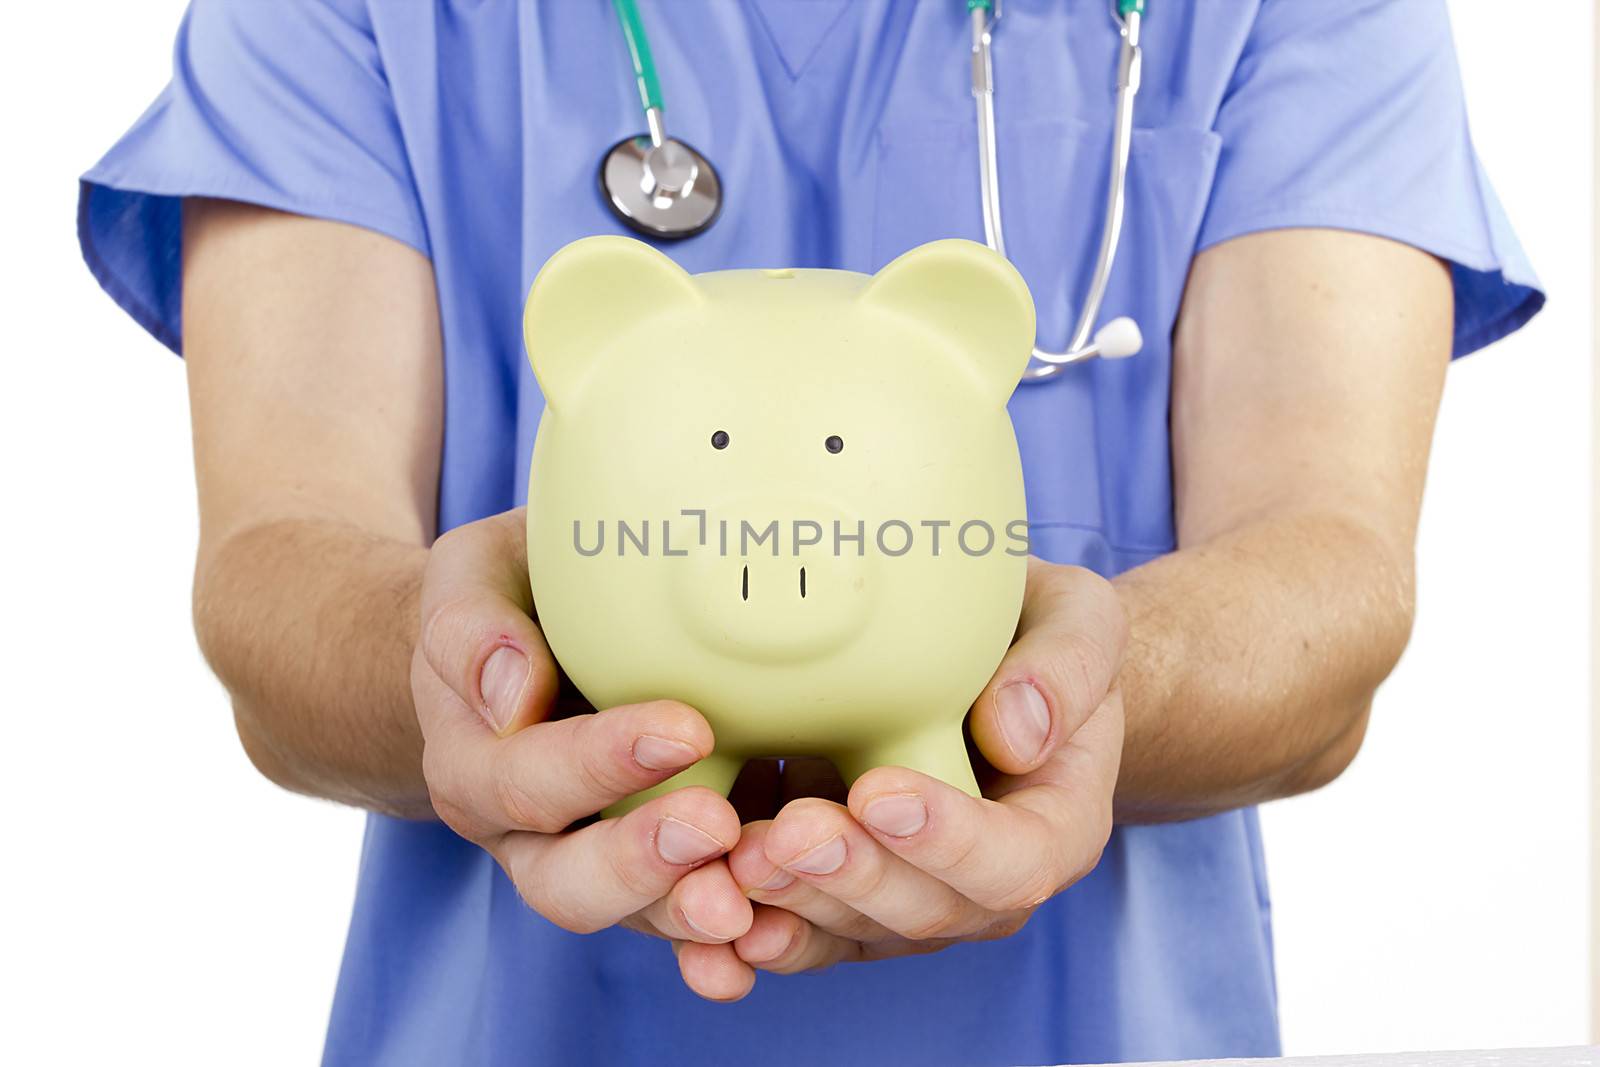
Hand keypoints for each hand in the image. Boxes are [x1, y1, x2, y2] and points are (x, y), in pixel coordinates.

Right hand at [412, 509, 755, 997]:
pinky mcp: (660, 873)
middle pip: (566, 882)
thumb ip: (474, 629)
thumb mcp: (475, 577)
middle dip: (642, 861)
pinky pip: (687, 926)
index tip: (686, 729)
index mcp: (473, 762)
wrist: (530, 633)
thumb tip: (511, 690)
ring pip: (635, 915)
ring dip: (692, 914)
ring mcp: (594, 863)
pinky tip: (777, 936)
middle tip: (716, 829)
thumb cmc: (512, 589)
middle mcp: (524, 835)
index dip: (599, 764)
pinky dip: (729, 942)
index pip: (525, 779)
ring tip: (752, 904)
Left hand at [722, 559, 1125, 974]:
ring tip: (728, 862)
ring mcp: (905, 897)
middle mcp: (980, 885)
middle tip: (786, 832)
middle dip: (849, 876)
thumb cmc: (1037, 636)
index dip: (948, 841)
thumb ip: (1066, 668)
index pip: (1013, 863)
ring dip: (787, 903)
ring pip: (847, 929)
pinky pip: (794, 925)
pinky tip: (698, 904)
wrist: (987, 661)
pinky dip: (747, 923)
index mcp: (1055, 829)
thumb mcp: (1077, 621)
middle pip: (921, 912)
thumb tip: (1015, 733)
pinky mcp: (838, 890)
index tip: (880, 790)